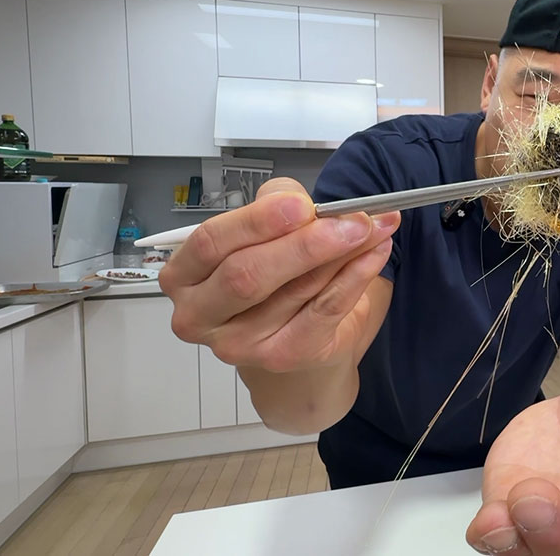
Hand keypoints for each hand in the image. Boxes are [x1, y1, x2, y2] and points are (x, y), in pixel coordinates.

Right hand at [159, 177, 398, 371]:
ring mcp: (239, 344)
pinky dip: (356, 277)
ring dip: (344, 252)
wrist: (295, 341)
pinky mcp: (282, 357)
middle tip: (351, 219)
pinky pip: (326, 311)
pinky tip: (375, 253)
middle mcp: (201, 315)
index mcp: (183, 275)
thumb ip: (275, 206)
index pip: (212, 243)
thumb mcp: (264, 231)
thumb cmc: (271, 278)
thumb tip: (304, 203)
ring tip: (374, 226)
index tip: (301, 205)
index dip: (257, 221)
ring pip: (296, 290)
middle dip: (305, 243)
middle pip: (248, 274)